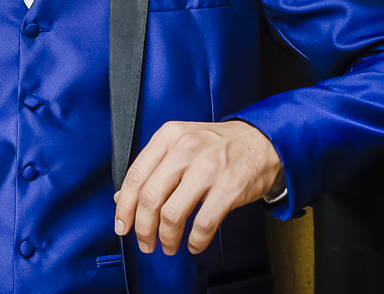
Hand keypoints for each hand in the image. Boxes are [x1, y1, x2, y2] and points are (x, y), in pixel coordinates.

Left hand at [113, 120, 282, 254]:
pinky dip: (195, 240)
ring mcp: (207, 169)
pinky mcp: (228, 188)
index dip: (124, 207)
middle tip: (145, 242)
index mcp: (168, 137)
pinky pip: (203, 224)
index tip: (122, 225)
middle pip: (150, 197)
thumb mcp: (180, 143)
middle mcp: (185, 150)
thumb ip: (152, 167)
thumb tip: (124, 197)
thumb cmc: (217, 145)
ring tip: (168, 245)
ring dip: (167, 237)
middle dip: (143, 227)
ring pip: (172, 214)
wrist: (261, 141)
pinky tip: (193, 244)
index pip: (134, 176)